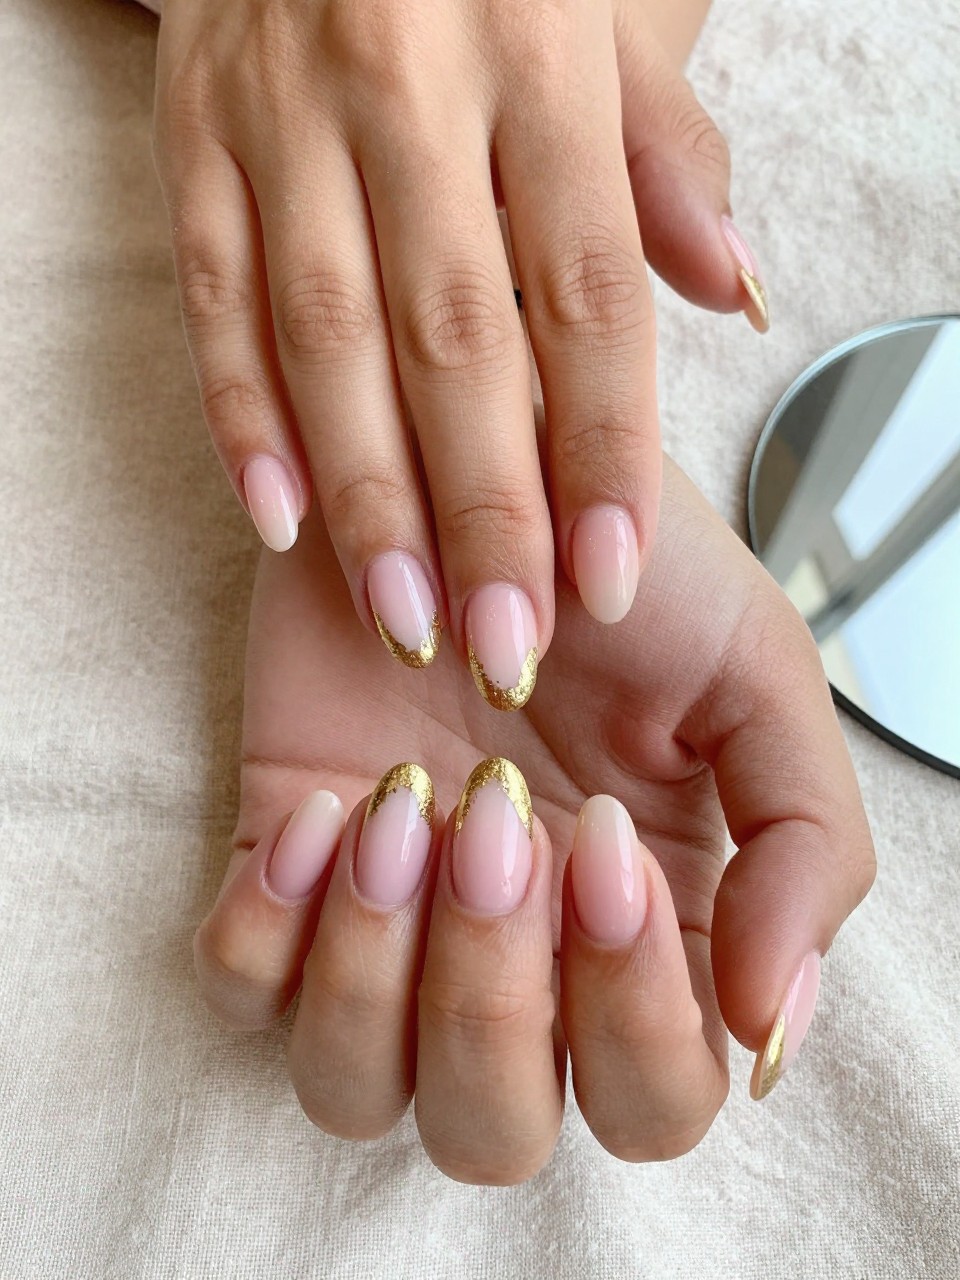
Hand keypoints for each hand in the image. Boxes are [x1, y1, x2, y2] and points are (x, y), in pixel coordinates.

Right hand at [152, 0, 766, 712]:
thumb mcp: (604, 18)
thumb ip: (664, 156)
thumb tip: (735, 289)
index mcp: (538, 58)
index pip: (585, 291)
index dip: (603, 447)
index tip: (611, 576)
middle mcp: (407, 86)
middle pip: (456, 339)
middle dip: (485, 511)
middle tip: (509, 647)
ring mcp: (282, 116)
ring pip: (328, 340)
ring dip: (367, 499)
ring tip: (408, 624)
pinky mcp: (190, 139)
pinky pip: (212, 298)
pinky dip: (242, 420)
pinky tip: (279, 526)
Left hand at [193, 448, 873, 1183]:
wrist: (474, 465)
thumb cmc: (612, 572)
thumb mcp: (753, 678)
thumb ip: (806, 848)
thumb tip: (768, 1026)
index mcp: (640, 937)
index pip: (653, 1099)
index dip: (632, 1015)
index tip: (602, 845)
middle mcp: (512, 958)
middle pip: (492, 1129)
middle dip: (492, 996)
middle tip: (496, 822)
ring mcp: (384, 925)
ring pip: (354, 1088)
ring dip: (374, 971)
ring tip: (398, 803)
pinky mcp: (276, 870)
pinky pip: (240, 987)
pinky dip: (269, 927)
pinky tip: (322, 808)